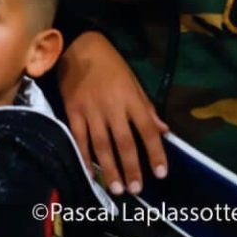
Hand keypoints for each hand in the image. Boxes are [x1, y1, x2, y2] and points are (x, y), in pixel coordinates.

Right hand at [58, 31, 168, 195]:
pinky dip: (84, 155)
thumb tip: (164, 131)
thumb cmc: (109, 64)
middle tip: (136, 190)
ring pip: (101, 145)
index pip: (147, 130)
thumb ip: (147, 107)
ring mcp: (90, 110)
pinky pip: (79, 137)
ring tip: (116, 189)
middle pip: (124, 142)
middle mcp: (112, 107)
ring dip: (109, 169)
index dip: (155, 153)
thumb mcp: (134, 81)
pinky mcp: (72, 111)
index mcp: (131, 99)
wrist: (77, 47)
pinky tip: (89, 171)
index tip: (161, 173)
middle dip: (131, 168)